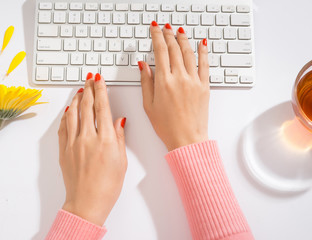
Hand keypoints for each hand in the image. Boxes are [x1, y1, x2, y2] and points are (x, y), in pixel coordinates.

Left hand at [58, 73, 126, 225]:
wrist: (87, 202)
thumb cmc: (107, 186)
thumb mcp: (121, 161)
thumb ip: (119, 137)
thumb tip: (118, 121)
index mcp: (106, 140)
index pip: (102, 107)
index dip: (101, 90)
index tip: (99, 80)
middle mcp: (88, 138)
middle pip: (87, 106)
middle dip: (89, 89)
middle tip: (90, 78)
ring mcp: (73, 143)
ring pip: (73, 113)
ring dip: (76, 99)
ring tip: (80, 90)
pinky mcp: (64, 150)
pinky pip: (63, 127)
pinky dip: (66, 115)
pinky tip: (69, 110)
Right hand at [139, 22, 209, 150]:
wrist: (187, 139)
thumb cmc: (167, 126)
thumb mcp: (148, 105)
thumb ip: (146, 82)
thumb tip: (143, 65)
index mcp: (163, 82)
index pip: (160, 51)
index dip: (156, 36)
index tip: (154, 28)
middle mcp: (179, 78)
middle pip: (174, 49)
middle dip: (168, 35)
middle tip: (165, 28)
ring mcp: (194, 81)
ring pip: (189, 53)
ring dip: (183, 39)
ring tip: (179, 31)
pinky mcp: (204, 86)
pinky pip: (205, 64)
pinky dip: (203, 52)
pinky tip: (201, 44)